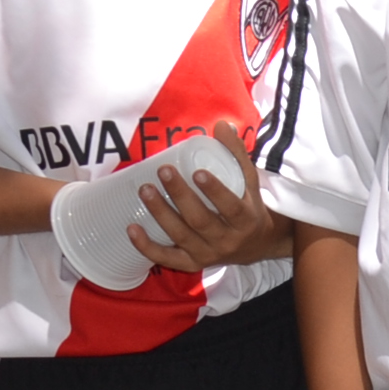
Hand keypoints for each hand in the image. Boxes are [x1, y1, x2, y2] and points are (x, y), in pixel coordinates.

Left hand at [132, 119, 288, 271]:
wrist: (256, 245)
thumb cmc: (249, 207)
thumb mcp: (250, 182)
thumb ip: (236, 154)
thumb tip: (222, 125)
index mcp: (246, 220)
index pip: (230, 207)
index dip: (214, 191)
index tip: (197, 172)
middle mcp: (228, 240)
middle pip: (201, 220)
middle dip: (180, 196)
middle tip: (163, 171)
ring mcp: (208, 254)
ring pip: (181, 236)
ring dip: (161, 213)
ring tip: (144, 190)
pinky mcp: (193, 264)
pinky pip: (167, 258)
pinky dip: (147, 246)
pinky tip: (132, 228)